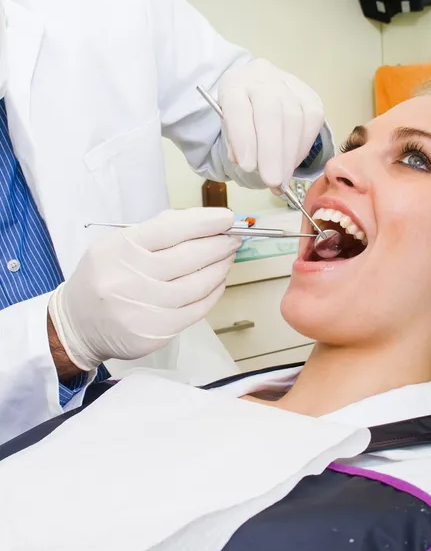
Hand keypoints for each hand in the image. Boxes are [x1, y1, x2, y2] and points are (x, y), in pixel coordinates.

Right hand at [48, 208, 238, 371]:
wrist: (77, 324)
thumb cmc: (104, 277)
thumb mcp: (117, 245)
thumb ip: (157, 232)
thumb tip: (202, 223)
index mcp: (121, 249)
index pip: (170, 229)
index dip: (204, 222)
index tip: (227, 218)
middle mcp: (130, 279)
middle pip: (188, 257)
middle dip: (218, 245)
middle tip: (233, 238)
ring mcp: (143, 309)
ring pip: (197, 285)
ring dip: (219, 269)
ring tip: (227, 258)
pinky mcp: (155, 333)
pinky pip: (195, 310)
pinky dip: (212, 294)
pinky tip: (217, 282)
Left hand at [218, 58, 324, 187]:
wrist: (259, 89)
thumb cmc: (242, 114)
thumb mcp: (228, 126)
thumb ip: (235, 144)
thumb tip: (251, 165)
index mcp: (234, 84)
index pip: (238, 108)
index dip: (243, 138)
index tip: (247, 167)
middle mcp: (262, 78)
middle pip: (271, 114)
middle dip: (272, 153)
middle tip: (272, 181)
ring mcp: (289, 84)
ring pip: (294, 119)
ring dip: (289, 156)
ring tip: (281, 180)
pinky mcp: (310, 95)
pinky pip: (311, 121)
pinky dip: (303, 147)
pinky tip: (293, 163)